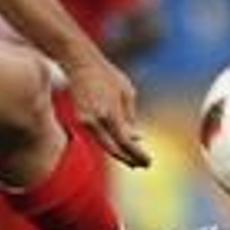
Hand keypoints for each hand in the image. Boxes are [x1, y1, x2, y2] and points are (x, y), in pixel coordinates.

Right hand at [64, 53, 150, 168]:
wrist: (81, 64)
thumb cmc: (107, 75)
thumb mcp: (127, 93)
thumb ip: (130, 118)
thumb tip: (136, 138)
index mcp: (110, 113)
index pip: (125, 142)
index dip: (137, 155)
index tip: (148, 162)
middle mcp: (96, 121)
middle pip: (113, 149)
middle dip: (128, 159)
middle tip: (141, 165)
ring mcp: (85, 121)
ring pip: (104, 144)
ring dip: (119, 153)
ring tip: (133, 160)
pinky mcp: (80, 119)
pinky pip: (98, 136)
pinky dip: (110, 142)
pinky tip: (119, 145)